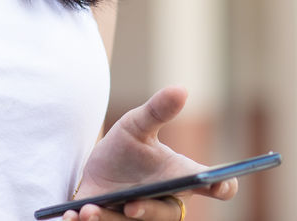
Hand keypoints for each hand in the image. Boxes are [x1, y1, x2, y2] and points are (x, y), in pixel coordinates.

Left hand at [63, 85, 237, 220]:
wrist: (97, 167)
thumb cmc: (127, 147)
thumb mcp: (138, 125)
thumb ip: (157, 110)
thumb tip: (181, 89)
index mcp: (180, 179)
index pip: (215, 186)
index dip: (222, 186)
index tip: (221, 183)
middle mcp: (164, 204)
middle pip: (166, 215)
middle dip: (149, 211)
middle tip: (132, 205)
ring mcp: (138, 217)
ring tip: (89, 212)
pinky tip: (73, 216)